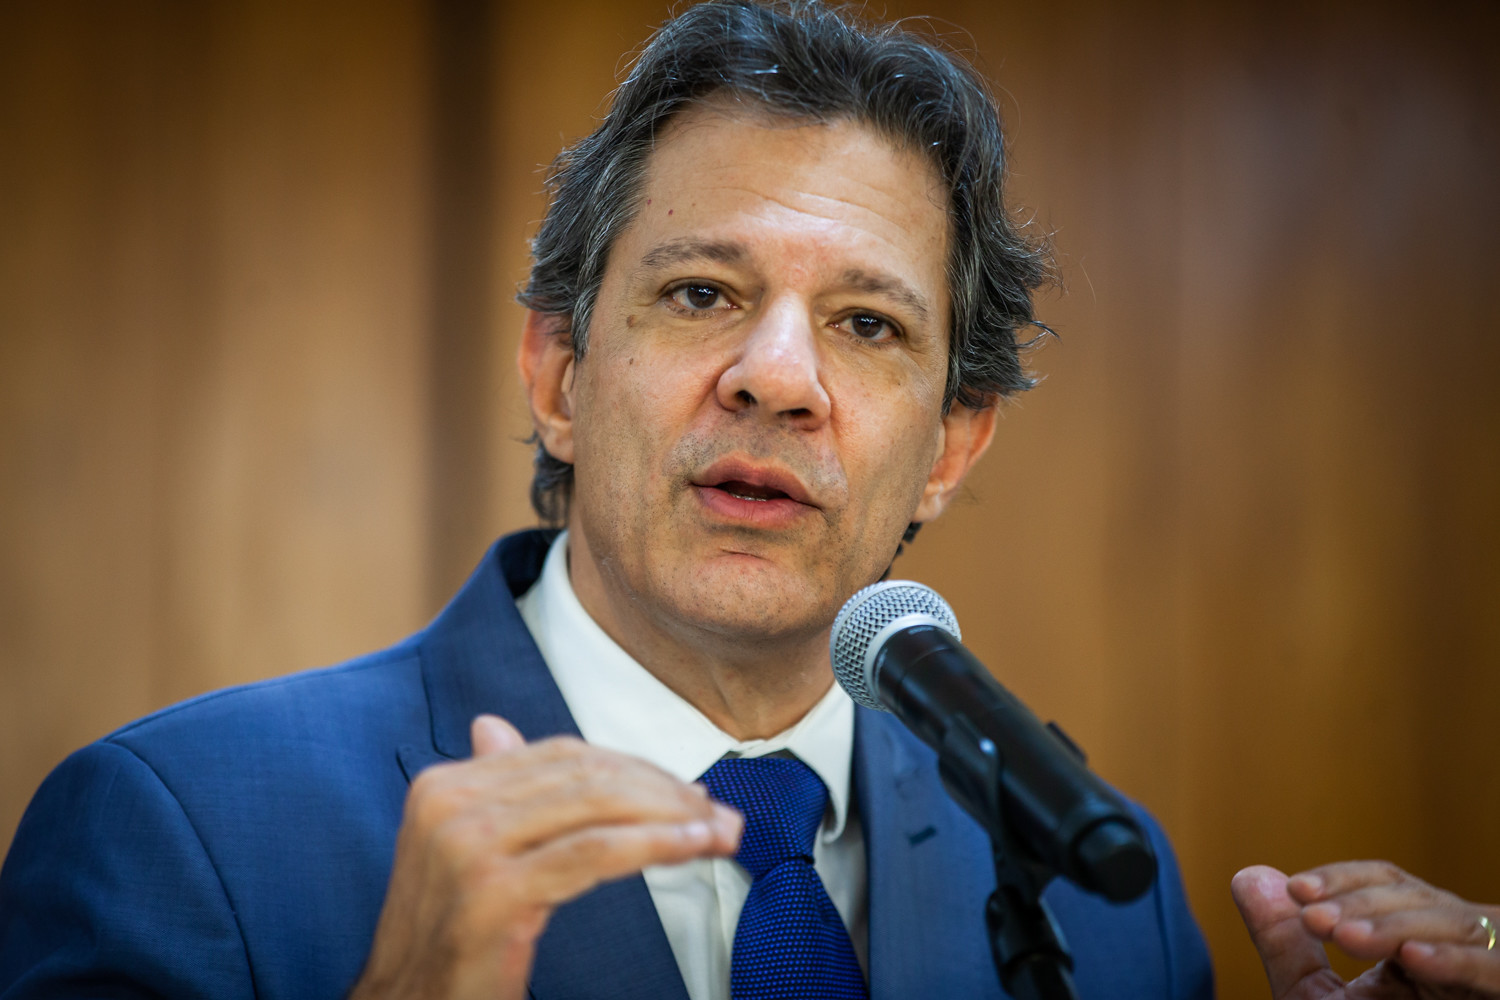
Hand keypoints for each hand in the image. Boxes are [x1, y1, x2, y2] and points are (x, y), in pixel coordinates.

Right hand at [349, 715, 741, 999]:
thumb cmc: (444, 940)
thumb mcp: (459, 853)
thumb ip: (491, 791)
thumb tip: (494, 727)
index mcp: (444, 786)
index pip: (562, 756)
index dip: (633, 768)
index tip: (684, 790)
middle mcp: (450, 804)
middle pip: (585, 776)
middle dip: (663, 791)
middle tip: (716, 811)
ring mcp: (468, 846)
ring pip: (596, 806)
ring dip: (671, 816)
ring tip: (716, 831)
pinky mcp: (494, 892)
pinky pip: (594, 854)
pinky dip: (654, 844)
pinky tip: (690, 847)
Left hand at [1233, 862, 1499, 998]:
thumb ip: (1285, 942)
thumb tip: (1249, 876)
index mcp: (1414, 948)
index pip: (1390, 887)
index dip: (1345, 879)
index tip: (1297, 890)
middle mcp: (1454, 958)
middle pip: (1422, 901)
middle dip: (1364, 902)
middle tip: (1312, 915)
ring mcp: (1479, 985)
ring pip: (1458, 927)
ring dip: (1396, 926)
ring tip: (1343, 934)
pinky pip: (1494, 974)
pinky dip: (1457, 962)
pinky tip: (1413, 959)